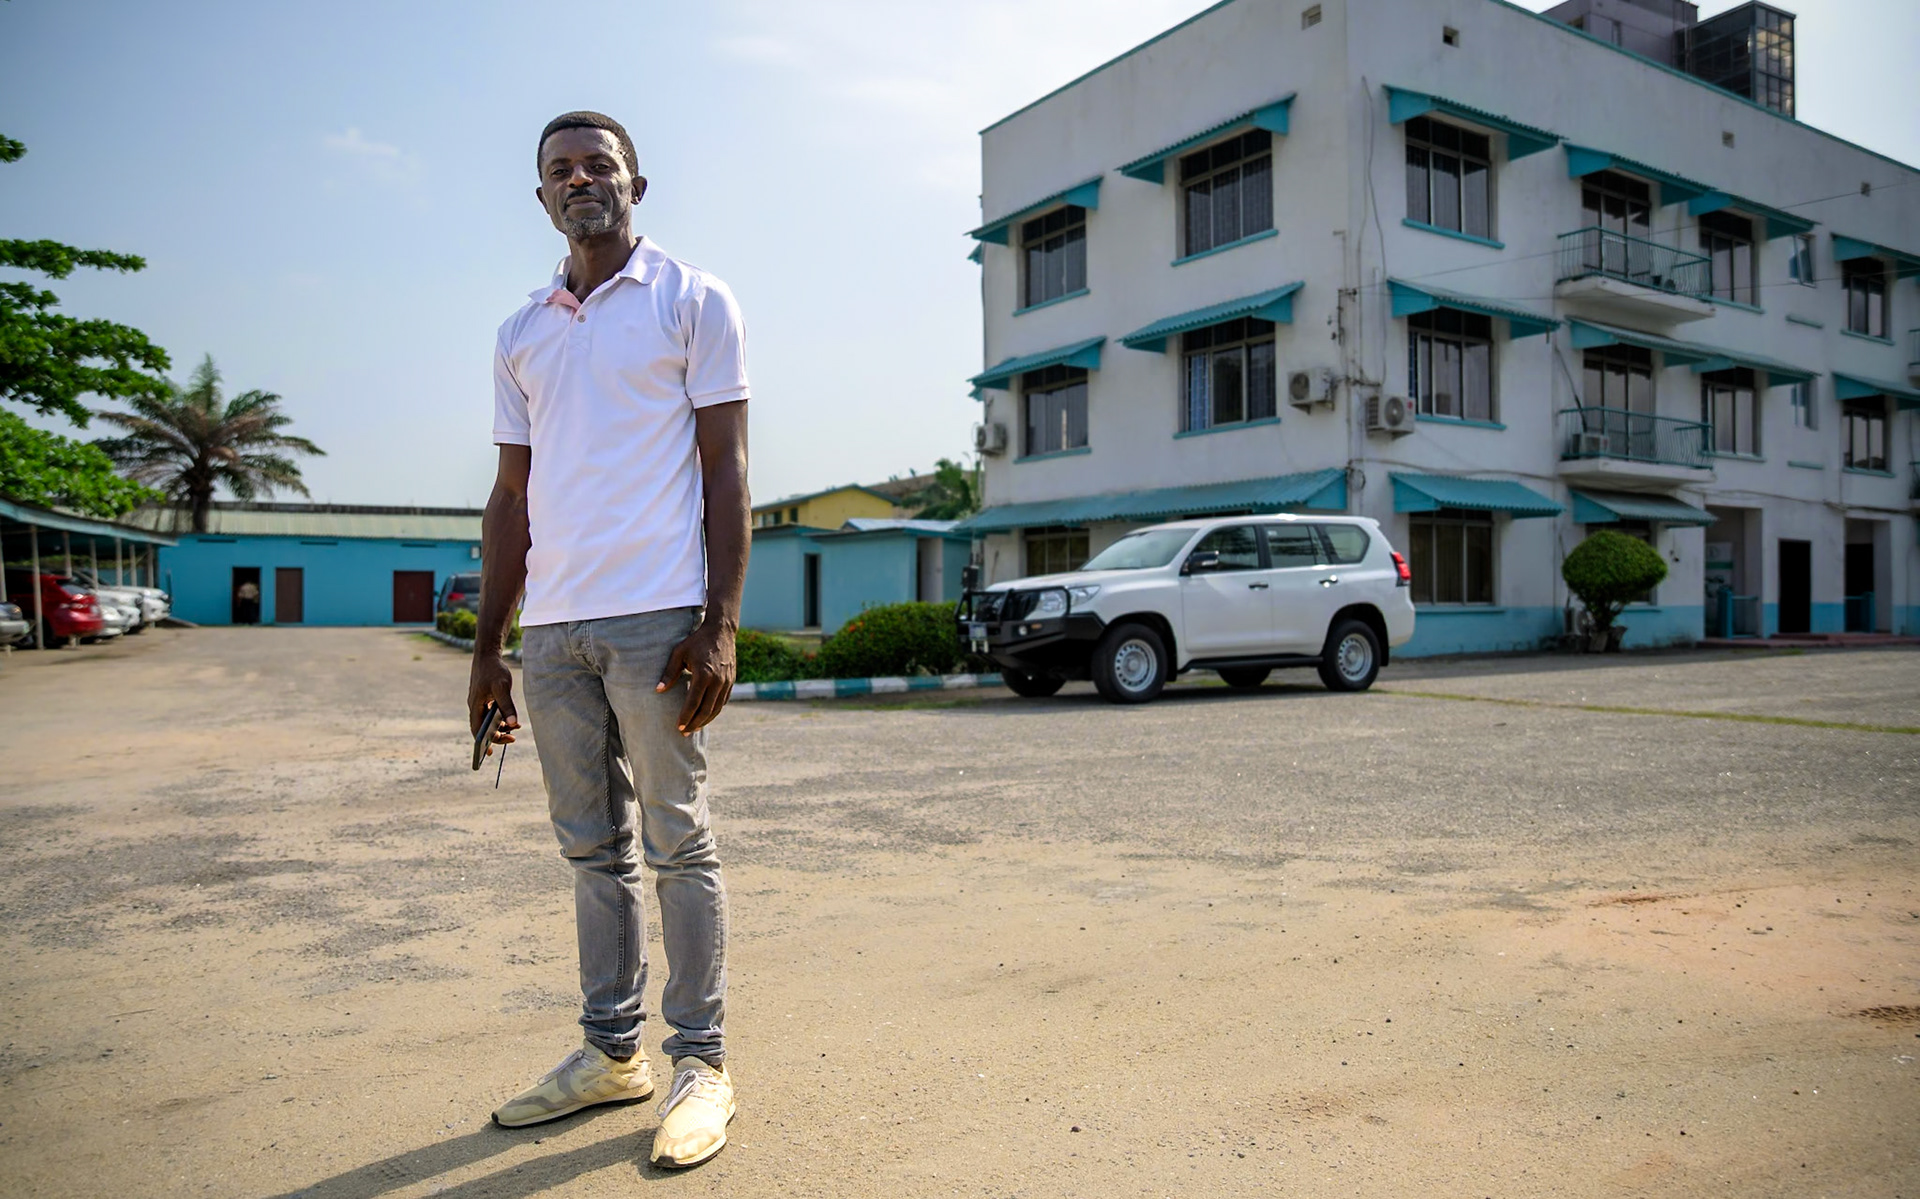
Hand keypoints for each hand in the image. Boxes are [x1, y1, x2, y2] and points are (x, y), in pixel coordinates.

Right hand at [468, 651, 520, 756]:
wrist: (487, 654)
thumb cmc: (493, 669)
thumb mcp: (502, 688)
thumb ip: (507, 706)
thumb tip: (512, 724)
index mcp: (475, 705)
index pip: (476, 729)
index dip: (482, 742)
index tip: (489, 752)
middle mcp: (475, 706)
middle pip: (482, 727)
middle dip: (496, 736)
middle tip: (512, 739)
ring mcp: (479, 702)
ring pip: (487, 721)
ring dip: (500, 727)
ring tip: (515, 730)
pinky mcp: (485, 698)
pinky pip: (491, 713)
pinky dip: (501, 718)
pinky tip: (513, 721)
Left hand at [657, 620, 735, 734]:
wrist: (721, 631)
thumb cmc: (697, 641)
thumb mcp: (679, 653)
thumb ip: (669, 673)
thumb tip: (658, 690)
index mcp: (703, 674)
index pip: (694, 702)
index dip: (686, 717)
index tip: (678, 727)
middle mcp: (717, 681)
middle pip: (706, 709)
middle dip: (695, 723)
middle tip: (685, 733)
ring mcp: (726, 682)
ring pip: (716, 708)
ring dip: (705, 720)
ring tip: (694, 728)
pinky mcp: (731, 681)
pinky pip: (723, 701)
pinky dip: (714, 711)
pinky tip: (706, 716)